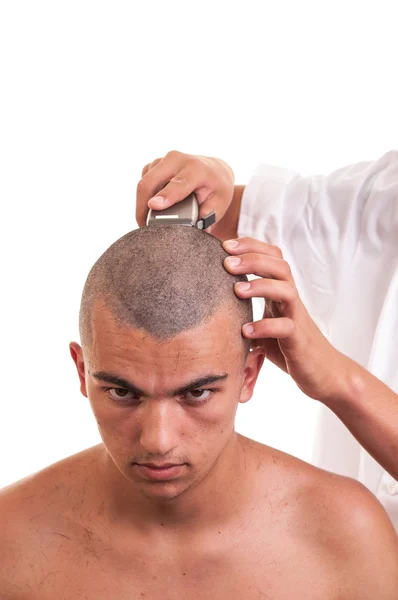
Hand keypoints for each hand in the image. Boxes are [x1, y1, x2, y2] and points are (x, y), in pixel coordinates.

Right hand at [136, 150, 234, 232]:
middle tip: (144, 227)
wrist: (214, 170)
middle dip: (142, 206)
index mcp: (196, 169)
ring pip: (144, 183)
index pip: (178, 183)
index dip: (165, 195)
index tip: (154, 206)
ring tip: (148, 221)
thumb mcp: (219, 202)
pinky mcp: (155, 164)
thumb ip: (208, 215)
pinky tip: (152, 207)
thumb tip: (197, 228)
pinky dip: (144, 197)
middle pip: (150, 182)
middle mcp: (177, 159)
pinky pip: (143, 182)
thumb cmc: (216, 188)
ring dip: (142, 204)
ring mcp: (163, 160)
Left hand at [222, 237, 345, 402]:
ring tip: (237, 291)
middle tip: (228, 263)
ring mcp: (296, 318)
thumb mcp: (264, 325)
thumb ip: (246, 314)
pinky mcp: (298, 340)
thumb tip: (212, 307)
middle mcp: (291, 300)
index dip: (251, 246)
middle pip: (280, 266)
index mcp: (281, 293)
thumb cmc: (289, 348)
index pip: (273, 257)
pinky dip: (265, 327)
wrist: (323, 373)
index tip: (226, 245)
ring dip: (261, 286)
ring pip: (286, 290)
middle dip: (253, 259)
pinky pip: (285, 327)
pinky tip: (246, 331)